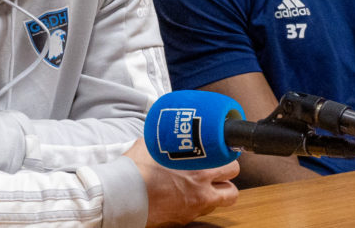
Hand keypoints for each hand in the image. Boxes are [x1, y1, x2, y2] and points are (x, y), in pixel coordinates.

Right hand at [124, 138, 238, 227]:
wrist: (122, 194)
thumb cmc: (135, 168)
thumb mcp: (153, 145)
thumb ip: (169, 143)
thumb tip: (168, 136)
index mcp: (199, 169)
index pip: (231, 167)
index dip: (227, 162)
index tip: (222, 159)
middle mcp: (200, 191)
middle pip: (232, 192)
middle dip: (226, 184)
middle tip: (216, 177)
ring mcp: (192, 209)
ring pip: (217, 206)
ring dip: (212, 197)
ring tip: (199, 189)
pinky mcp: (181, 221)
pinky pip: (197, 214)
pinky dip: (194, 206)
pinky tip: (182, 198)